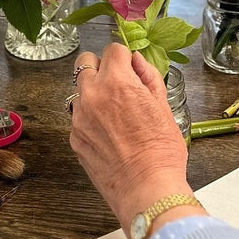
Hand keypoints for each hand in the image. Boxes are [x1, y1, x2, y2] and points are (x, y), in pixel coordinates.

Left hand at [69, 44, 195, 229]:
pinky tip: (109, 133)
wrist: (146, 188)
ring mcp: (79, 118)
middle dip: (101, 67)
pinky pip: (78, 117)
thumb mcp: (163, 106)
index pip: (113, 49)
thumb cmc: (161, 151)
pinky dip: (90, 117)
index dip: (125, 57)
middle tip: (118, 83)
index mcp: (117, 83)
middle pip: (85, 62)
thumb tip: (138, 61)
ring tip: (114, 112)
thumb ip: (148, 76)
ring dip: (93, 92)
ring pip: (80, 90)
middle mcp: (92, 96)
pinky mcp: (74, 138)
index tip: (130, 67)